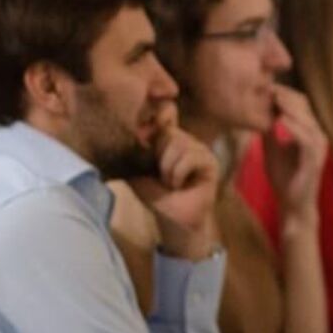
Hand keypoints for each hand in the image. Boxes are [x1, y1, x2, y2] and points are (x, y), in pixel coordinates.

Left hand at [128, 111, 219, 259]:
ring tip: (169, 183)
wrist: (172, 220)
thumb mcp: (136, 170)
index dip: (156, 118)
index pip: (166, 112)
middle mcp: (185, 139)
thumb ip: (131, 150)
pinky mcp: (210, 161)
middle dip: (157, 156)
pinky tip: (179, 185)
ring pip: (178, 144)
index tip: (144, 137)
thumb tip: (123, 131)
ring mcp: (199, 148)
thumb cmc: (154, 195)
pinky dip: (178, 174)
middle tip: (160, 176)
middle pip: (167, 132)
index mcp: (167, 137)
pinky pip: (189, 157)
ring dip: (167, 169)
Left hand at [261, 86, 326, 225]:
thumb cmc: (284, 178)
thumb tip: (256, 113)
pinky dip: (293, 126)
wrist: (292, 204)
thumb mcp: (271, 149)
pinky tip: (279, 119)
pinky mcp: (315, 159)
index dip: (282, 93)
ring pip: (306, 118)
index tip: (263, 86)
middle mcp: (317, 135)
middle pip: (304, 105)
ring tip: (271, 97)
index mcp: (309, 131)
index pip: (299, 104)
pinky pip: (306, 138)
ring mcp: (318, 147)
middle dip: (284, 95)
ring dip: (288, 106)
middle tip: (265, 86)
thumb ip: (269, 131)